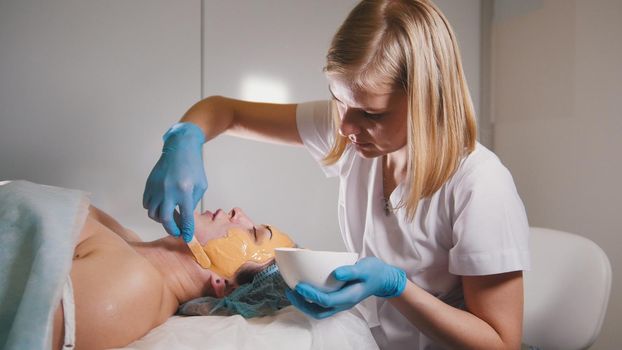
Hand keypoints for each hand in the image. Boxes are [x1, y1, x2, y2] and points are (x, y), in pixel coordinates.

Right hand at [143, 122, 206, 241]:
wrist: (180, 148)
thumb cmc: (193, 166)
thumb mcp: (200, 185)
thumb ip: (192, 202)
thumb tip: (185, 218)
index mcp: (184, 191)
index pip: (185, 217)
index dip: (186, 230)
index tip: (186, 237)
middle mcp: (168, 191)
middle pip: (165, 219)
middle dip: (171, 230)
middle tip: (177, 232)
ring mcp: (156, 188)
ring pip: (152, 213)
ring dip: (161, 219)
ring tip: (171, 216)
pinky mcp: (149, 185)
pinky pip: (146, 204)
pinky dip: (153, 209)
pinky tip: (162, 206)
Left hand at [285, 257, 406, 318]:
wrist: (383, 279)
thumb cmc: (374, 272)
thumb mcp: (365, 268)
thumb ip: (351, 271)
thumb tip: (336, 273)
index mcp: (350, 297)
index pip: (326, 301)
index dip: (311, 295)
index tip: (299, 286)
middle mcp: (343, 303)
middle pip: (319, 312)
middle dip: (302, 304)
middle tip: (290, 291)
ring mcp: (341, 303)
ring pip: (319, 311)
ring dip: (304, 304)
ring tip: (293, 292)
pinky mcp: (338, 299)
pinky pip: (321, 305)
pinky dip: (310, 300)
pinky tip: (303, 289)